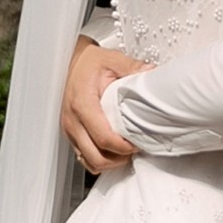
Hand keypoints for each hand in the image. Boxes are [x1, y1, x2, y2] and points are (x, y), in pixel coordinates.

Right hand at [61, 36, 149, 174]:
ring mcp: (69, 129)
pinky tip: (112, 150)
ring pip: (88, 161)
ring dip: (108, 162)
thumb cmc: (90, 63)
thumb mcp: (113, 60)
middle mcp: (72, 120)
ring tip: (125, 152)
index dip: (124, 147)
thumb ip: (133, 68)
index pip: (103, 138)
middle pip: (96, 156)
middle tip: (135, 150)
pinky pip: (83, 157)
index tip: (138, 144)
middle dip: (118, 159)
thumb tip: (153, 74)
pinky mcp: (70, 134)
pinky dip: (99, 159)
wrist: (73, 62)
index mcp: (82, 104)